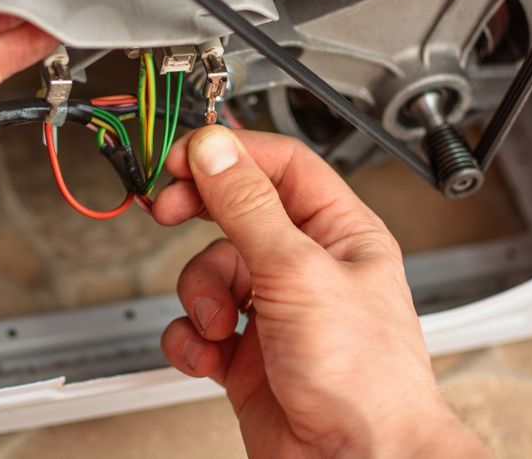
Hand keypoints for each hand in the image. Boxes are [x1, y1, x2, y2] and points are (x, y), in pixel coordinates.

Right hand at [153, 127, 489, 457]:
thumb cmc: (365, 379)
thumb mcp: (298, 273)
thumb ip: (248, 207)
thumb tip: (215, 151)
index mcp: (338, 231)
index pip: (278, 165)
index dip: (228, 154)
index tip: (182, 157)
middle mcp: (306, 263)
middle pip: (235, 210)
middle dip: (197, 213)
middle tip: (166, 209)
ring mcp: (273, 308)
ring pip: (209, 270)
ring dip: (200, 295)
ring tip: (216, 322)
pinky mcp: (245, 352)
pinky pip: (197, 325)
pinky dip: (191, 339)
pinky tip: (208, 354)